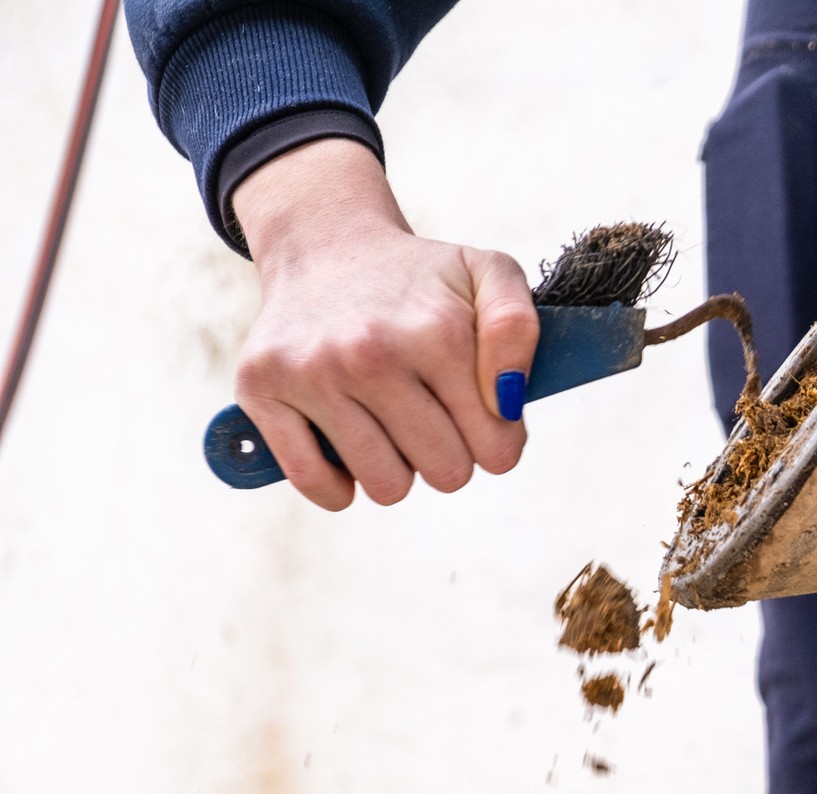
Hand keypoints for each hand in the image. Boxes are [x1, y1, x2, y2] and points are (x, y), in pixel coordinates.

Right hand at [231, 138, 538, 510]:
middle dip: (449, 455)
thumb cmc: (421, 280)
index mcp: (438, 332)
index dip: (497, 440)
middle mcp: (371, 352)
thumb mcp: (489, 276)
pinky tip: (349, 453)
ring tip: (390, 423)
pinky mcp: (261, 387)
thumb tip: (505, 401)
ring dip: (397, 469)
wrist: (327, 247)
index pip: (497, 449)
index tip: (479, 414)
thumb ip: (518, 331)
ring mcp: (312, 371)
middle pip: (447, 474)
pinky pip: (314, 483)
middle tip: (431, 415)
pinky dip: (337, 486)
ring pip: (387, 487)